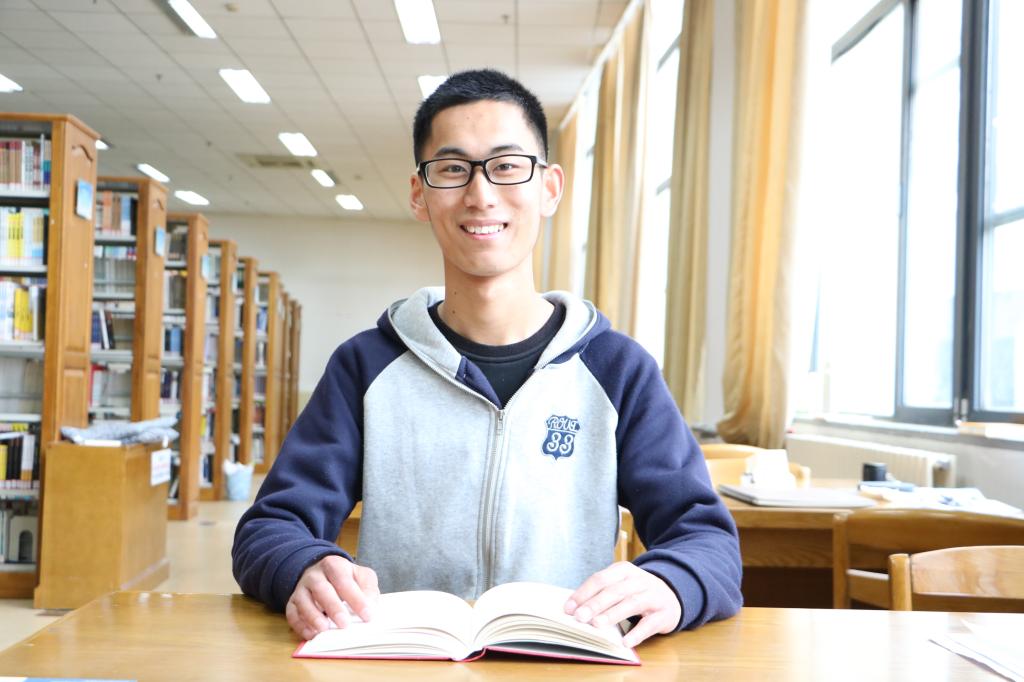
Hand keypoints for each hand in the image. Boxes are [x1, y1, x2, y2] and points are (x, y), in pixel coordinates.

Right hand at [286, 555, 379, 640]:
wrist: (321, 574)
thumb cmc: (345, 579)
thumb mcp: (361, 576)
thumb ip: (368, 588)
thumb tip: (370, 606)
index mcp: (334, 565)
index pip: (344, 580)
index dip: (356, 599)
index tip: (367, 615)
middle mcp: (314, 575)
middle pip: (321, 589)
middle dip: (333, 607)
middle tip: (344, 624)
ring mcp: (301, 589)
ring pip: (303, 601)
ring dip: (313, 617)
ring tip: (324, 630)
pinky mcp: (292, 603)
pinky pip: (292, 614)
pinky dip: (300, 625)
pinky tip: (311, 635)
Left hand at [564, 561, 680, 647]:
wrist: (673, 595)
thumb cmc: (638, 592)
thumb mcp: (622, 584)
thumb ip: (602, 593)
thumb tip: (575, 608)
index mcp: (624, 570)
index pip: (600, 579)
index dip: (583, 593)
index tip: (568, 608)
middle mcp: (639, 580)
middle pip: (614, 591)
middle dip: (595, 604)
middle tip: (580, 617)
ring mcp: (653, 596)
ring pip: (631, 603)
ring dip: (612, 614)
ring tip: (597, 625)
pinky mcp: (664, 613)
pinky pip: (650, 624)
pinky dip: (637, 633)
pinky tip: (625, 641)